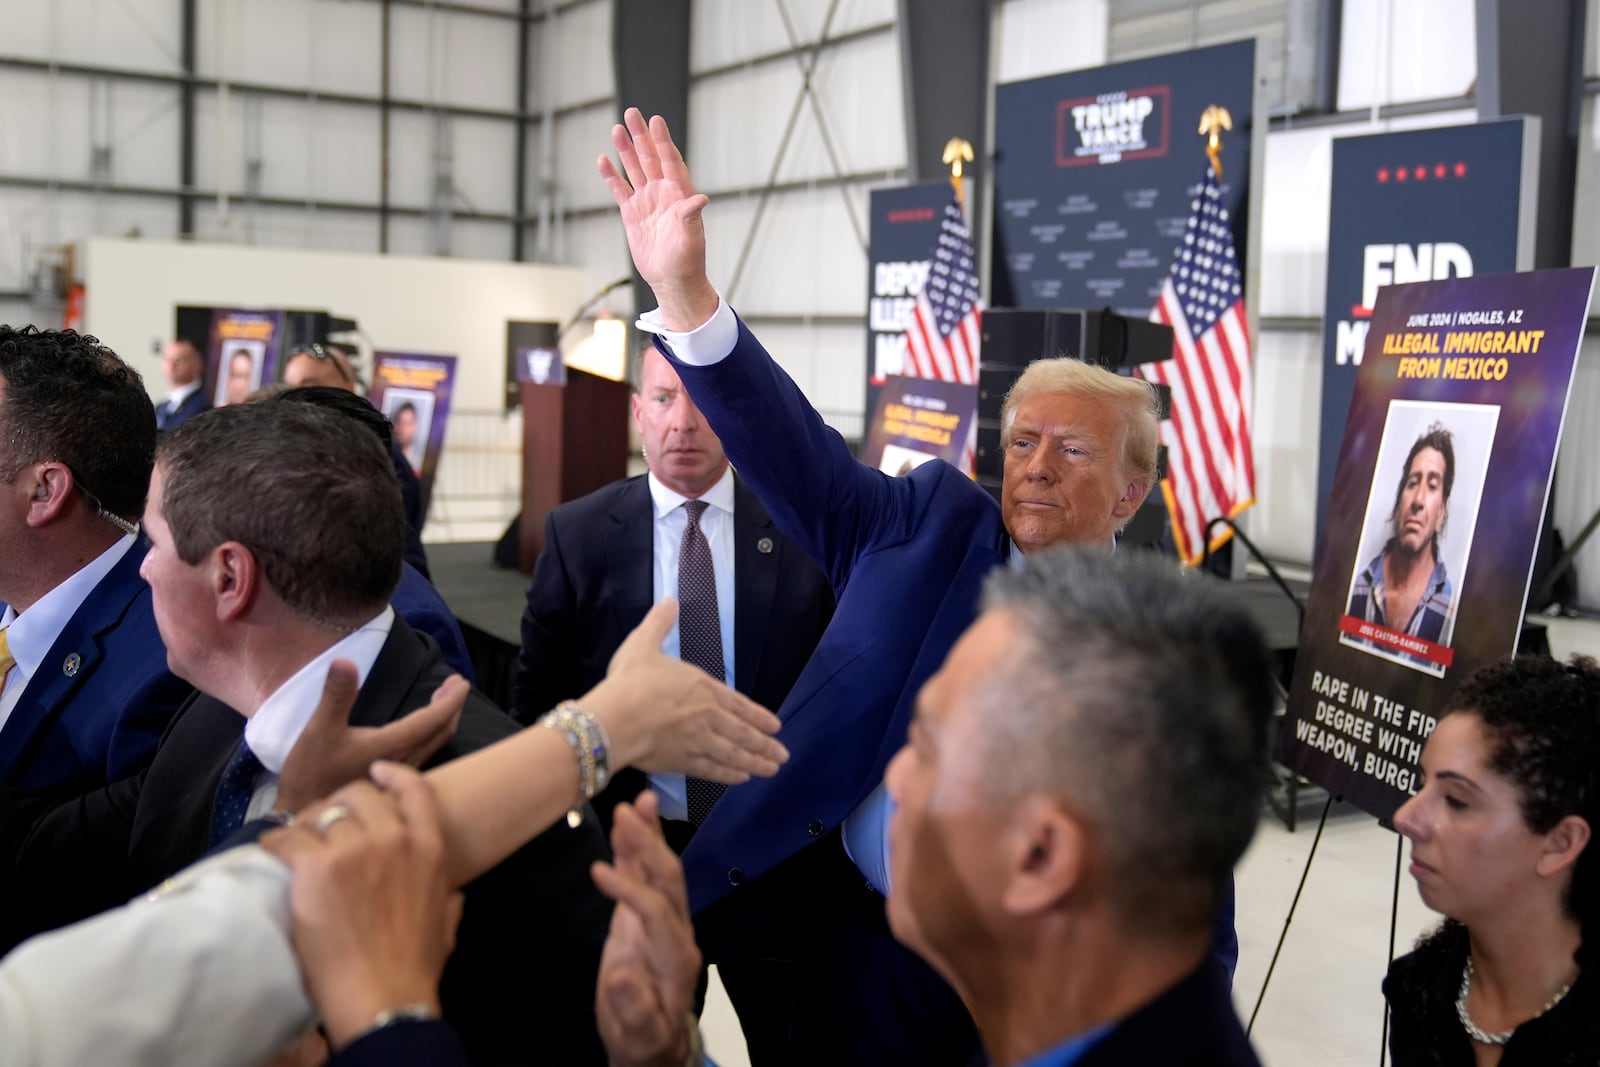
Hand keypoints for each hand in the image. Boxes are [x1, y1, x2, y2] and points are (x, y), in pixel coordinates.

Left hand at [263, 766, 462, 1049]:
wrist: (385, 994)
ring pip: (320, 814)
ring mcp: (354, 849)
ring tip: (295, 841)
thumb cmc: (417, 966)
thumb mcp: (447, 922)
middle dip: (340, 803)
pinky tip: (271, 850)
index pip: (414, 790)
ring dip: (305, 825)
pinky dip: (275, 842)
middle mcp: (394, 838)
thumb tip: (452, 896)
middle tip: (324, 823)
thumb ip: (448, 899)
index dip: (393, 775)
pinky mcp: (316, 867)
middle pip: (360, 795)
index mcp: (430, 848)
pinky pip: (287, 838)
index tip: (377, 772)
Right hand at [276, 660, 465, 811]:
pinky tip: (419, 731)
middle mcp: (403, 761)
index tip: (461, 682)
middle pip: (440, 732)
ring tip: (442, 702)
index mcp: (391, 744)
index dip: (450, 699)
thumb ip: (336, 696)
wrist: (302, 819)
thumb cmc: (311, 775)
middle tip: (456, 686)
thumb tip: (345, 660)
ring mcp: (399, 776)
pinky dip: (430, 735)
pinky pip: (424, 754)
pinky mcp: (392, 785)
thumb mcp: (319, 730)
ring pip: (433, 745)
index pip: (432, 719)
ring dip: (442, 721)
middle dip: (451, 707)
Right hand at [587, 599, 787, 781]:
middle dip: (765, 744)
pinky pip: (712, 770)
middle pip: (742, 733)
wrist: (615, 719)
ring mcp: (697, 741)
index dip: (758, 716)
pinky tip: (741, 779)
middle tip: (782, 754)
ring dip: (755, 762)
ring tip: (772, 769)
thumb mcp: (643, 644)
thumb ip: (659, 624)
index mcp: (702, 687)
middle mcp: (706, 716)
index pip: (738, 704)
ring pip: (733, 754)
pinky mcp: (682, 762)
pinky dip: (728, 775)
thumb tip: (670, 600)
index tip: (776, 726)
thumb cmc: (630, 681)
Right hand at [591, 793, 700, 1066]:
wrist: (651, 1043)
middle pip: (667, 880)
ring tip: (636, 799)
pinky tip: (629, 822)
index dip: (630, 891)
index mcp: (676, 956)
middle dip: (649, 845)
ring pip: (660, 871)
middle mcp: (675, 930)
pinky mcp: (645, 917)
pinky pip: (644, 877)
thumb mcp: (638, 1034)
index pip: (656, 912)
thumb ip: (633, 1007)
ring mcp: (662, 920)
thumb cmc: (643, 1039)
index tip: (599, 872)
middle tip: (628, 810)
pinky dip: (637, 849)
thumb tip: (622, 976)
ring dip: (648, 836)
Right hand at [598, 107, 719, 330]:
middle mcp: (663, 193)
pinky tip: (603, 160)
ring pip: (634, 169)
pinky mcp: (632, 213)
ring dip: (626, 150)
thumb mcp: (692, 238)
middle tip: (632, 113)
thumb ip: (692, 216)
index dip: (663, 141)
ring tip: (617, 129)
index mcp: (680, 194)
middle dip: (641, 136)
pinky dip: (611, 176)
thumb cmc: (688, 260)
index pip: (670, 161)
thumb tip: (702, 198)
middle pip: (650, 158)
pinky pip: (620, 190)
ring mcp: (647, 201)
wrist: (672, 280)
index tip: (656, 121)